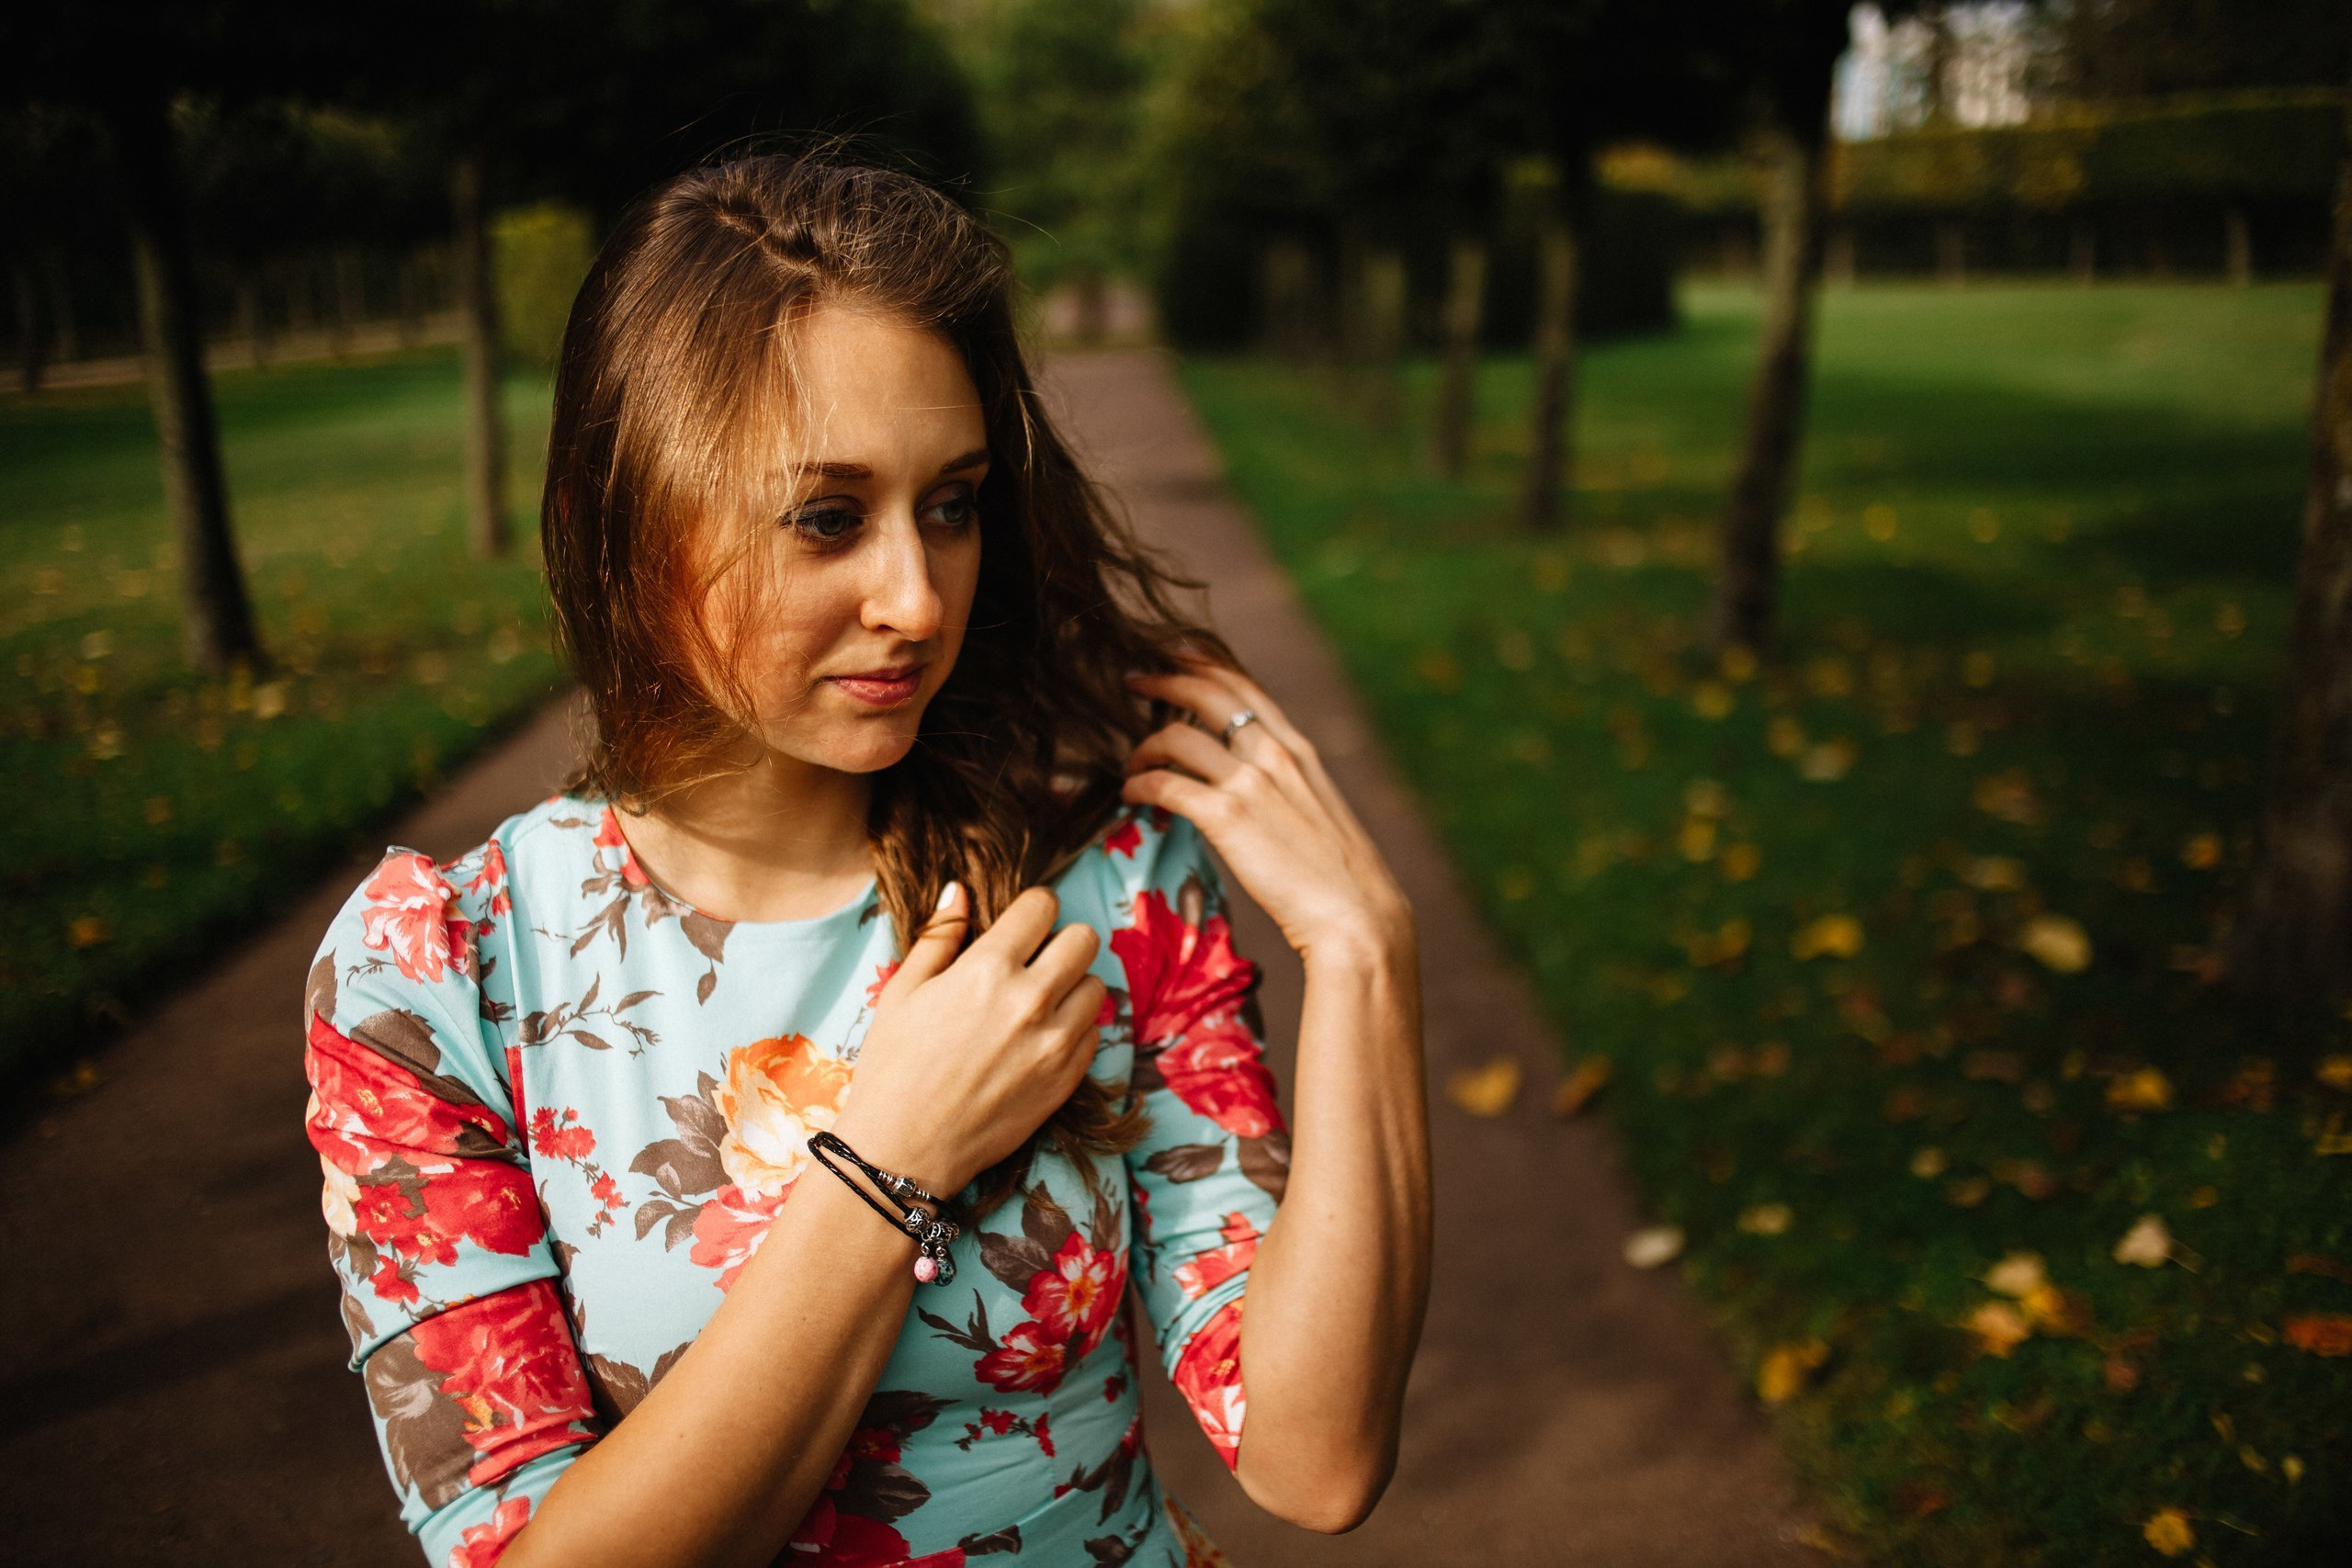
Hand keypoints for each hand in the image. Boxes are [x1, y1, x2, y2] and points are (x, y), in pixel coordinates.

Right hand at [831, 883, 1107, 1195]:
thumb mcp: (903, 992)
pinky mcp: (1067, 1079)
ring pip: (1095, 986)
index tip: (1023, 923)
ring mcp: (1054, 1042)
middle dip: (1061, 941)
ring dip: (1072, 986)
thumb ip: (939, 937)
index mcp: (987, 969)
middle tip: (1036, 960)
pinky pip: (1093, 1033)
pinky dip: (1074, 1029)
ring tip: (1039, 1003)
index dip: (1033, 909)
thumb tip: (959, 890)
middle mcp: (1030, 1000)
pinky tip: (1039, 1039)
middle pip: (1083, 939)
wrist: (904, 1149)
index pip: (1042, 905)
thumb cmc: (893, 1067)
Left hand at [1122, 657, 1412, 967]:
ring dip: (1144, 746)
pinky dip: (1140, 785)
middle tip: (1134, 680)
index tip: (1174, 654)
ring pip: (1177, 737)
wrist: (1357, 916)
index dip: (1203, 663)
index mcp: (1299, 750)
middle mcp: (1275, 754)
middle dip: (1164, 678)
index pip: (1245, 687)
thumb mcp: (1319, 812)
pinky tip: (1131, 796)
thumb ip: (1287, 788)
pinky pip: (1166, 785)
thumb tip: (1255, 788)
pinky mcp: (1228, 818)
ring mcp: (1251, 783)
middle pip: (1207, 693)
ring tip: (1131, 764)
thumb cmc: (1340, 879)